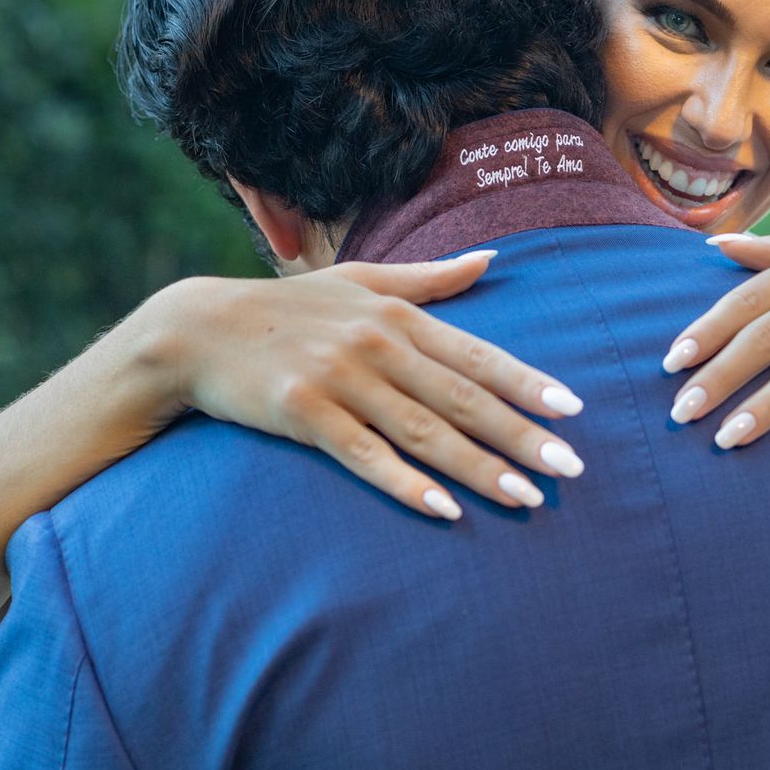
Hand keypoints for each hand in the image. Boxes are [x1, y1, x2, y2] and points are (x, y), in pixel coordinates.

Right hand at [149, 253, 585, 520]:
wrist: (197, 329)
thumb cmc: (288, 306)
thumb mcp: (360, 280)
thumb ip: (430, 279)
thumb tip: (492, 259)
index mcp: (397, 314)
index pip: (476, 354)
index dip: (527, 382)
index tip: (573, 409)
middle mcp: (376, 344)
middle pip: (462, 398)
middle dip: (522, 435)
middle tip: (572, 469)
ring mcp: (340, 380)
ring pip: (424, 431)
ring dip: (479, 468)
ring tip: (527, 497)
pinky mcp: (303, 414)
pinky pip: (365, 456)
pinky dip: (406, 483)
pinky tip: (444, 510)